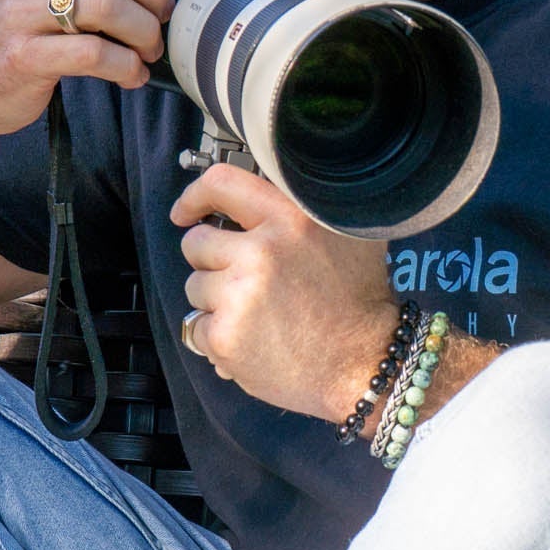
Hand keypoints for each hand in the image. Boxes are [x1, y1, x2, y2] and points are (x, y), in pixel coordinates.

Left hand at [170, 163, 397, 422]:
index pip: (221, 185)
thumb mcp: (346, 234)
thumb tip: (263, 192)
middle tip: (246, 282)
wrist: (364, 364)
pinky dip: (217, 338)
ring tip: (257, 315)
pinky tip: (251, 342)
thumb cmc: (358, 300)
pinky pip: (196, 328)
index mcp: (289, 218)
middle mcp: (260, 251)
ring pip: (195, 287)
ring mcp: (239, 295)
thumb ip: (304, 208)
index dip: (195, 197)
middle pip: (197, 243)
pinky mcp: (225, 336)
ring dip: (216, 301)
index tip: (185, 212)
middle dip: (213, 262)